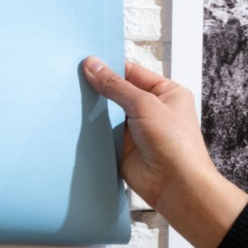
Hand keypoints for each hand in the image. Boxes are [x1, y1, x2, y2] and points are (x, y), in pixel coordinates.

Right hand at [81, 56, 247, 247]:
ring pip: (108, 115)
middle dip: (100, 89)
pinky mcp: (122, 149)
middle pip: (118, 93)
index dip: (111, 67)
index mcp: (166, 93)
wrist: (175, 185)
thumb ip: (116, 86)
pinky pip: (103, 136)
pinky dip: (92, 132)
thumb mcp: (144, 104)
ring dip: (94, 111)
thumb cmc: (175, 144)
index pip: (133, 73)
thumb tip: (94, 66)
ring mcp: (136, 131)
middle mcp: (151, 110)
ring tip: (71, 99)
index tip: (88, 62)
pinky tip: (76, 124)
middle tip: (74, 79)